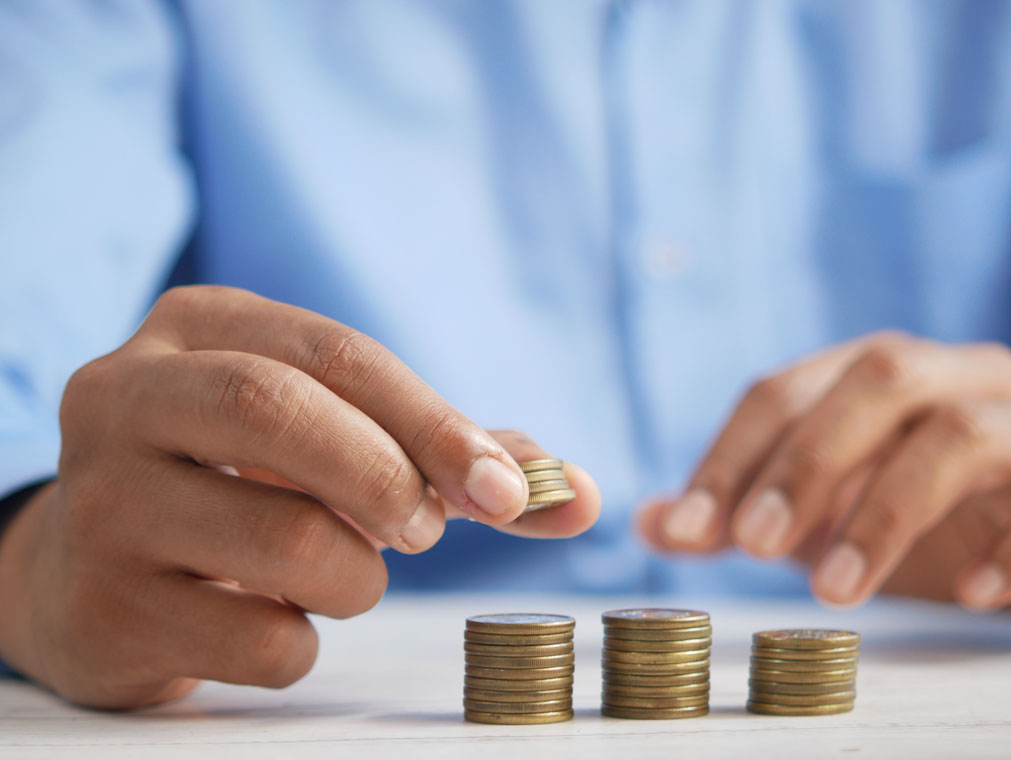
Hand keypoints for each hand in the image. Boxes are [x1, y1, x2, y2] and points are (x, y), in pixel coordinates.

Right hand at [0, 286, 599, 707]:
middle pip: (280, 412)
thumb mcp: (331, 437)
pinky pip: (258, 640)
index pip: (336, 353)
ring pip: (285, 541)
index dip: (436, 422)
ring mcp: (100, 503)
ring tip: (338, 574)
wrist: (91, 570)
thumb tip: (579, 494)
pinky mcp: (101, 608)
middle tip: (424, 531)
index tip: (509, 490)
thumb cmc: (244, 486)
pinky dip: (303, 642)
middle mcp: (126, 397)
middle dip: (388, 478)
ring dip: (356, 577)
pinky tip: (272, 618)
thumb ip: (452, 457)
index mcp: (198, 328)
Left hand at [639, 332, 1010, 639]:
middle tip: (754, 546)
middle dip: (807, 462)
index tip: (687, 530)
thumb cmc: (929, 514)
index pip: (785, 388)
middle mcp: (953, 376)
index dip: (730, 455)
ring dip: (887, 512)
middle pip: (878, 379)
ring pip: (962, 434)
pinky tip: (970, 594)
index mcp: (876, 372)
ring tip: (837, 591)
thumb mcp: (824, 512)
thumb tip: (648, 524)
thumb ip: (742, 512)